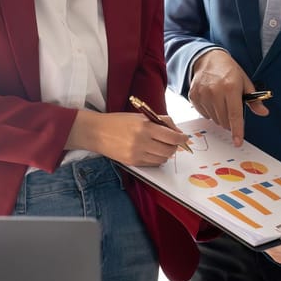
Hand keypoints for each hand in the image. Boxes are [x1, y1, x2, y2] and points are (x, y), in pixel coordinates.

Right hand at [65, 110, 188, 165]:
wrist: (97, 132)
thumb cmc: (119, 122)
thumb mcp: (140, 116)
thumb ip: (161, 121)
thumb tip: (177, 132)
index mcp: (145, 127)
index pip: (172, 137)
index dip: (182, 138)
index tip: (184, 138)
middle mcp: (142, 142)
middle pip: (169, 150)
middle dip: (174, 146)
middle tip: (172, 142)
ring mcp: (137, 154)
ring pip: (163, 159)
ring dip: (166, 153)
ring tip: (161, 146)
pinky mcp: (133, 162)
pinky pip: (153, 164)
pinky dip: (157, 159)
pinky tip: (152, 152)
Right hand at [188, 50, 268, 145]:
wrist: (208, 59)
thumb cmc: (229, 71)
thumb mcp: (245, 82)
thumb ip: (254, 100)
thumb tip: (263, 112)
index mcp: (231, 87)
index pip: (235, 115)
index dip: (237, 130)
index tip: (237, 142)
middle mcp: (215, 92)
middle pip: (224, 120)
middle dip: (230, 121)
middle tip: (231, 108)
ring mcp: (202, 94)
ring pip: (214, 119)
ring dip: (220, 116)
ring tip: (221, 101)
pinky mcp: (193, 96)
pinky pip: (204, 114)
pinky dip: (210, 112)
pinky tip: (211, 100)